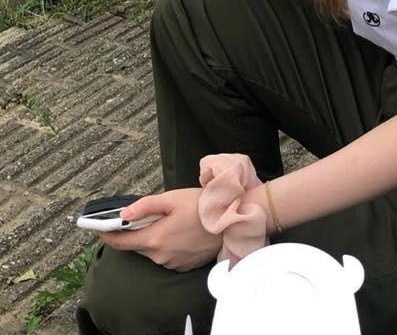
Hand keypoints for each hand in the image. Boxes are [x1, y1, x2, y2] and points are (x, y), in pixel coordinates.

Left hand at [97, 188, 220, 271]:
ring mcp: (172, 263)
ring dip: (153, 238)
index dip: (106, 235)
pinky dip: (166, 245)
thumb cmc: (201, 206)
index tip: (97, 228)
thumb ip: (145, 206)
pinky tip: (179, 232)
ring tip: (168, 221)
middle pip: (137, 246)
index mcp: (155, 238)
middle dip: (135, 233)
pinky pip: (166, 256)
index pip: (121, 242)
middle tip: (142, 215)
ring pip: (152, 251)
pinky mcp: (182, 266)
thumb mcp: (172, 198)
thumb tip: (122, 215)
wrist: (229, 219)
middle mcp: (160, 256)